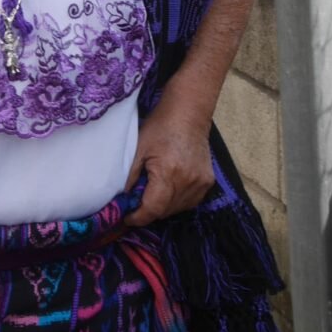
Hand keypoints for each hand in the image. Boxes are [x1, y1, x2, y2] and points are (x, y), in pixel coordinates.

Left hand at [125, 108, 215, 226]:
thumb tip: (122, 199)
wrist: (189, 113)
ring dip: (163, 208)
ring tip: (153, 195)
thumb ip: (129, 177)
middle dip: (149, 212)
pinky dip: (178, 201)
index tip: (127, 217)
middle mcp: (187, 182)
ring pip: (178, 209)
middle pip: (165, 212)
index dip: (138, 218)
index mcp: (168, 173)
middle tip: (137, 204)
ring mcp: (200, 183)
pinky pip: (190, 201)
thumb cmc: (160, 127)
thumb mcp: (138, 150)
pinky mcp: (208, 181)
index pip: (153, 209)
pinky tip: (170, 190)